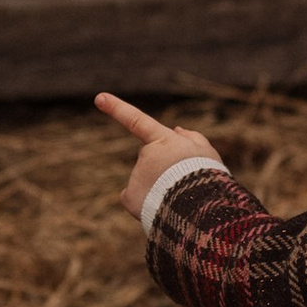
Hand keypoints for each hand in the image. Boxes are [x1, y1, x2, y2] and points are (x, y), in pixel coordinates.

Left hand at [95, 91, 225, 220]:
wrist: (198, 208)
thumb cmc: (207, 179)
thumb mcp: (207, 154)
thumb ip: (193, 139)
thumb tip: (177, 130)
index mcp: (164, 140)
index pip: (137, 120)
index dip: (117, 108)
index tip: (99, 98)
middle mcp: (146, 154)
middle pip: (152, 160)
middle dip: (163, 170)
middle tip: (184, 183)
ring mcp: (136, 175)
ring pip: (147, 181)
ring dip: (159, 188)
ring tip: (177, 198)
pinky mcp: (131, 197)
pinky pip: (135, 199)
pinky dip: (143, 204)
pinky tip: (158, 208)